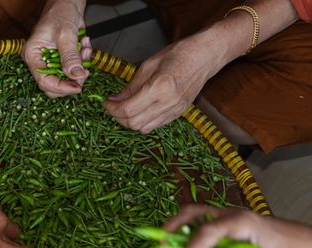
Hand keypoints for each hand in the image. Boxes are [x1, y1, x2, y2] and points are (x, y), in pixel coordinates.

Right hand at [24, 0, 91, 96]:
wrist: (67, 3)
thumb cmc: (60, 13)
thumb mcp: (65, 34)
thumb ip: (70, 56)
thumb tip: (76, 76)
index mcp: (33, 56)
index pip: (44, 81)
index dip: (61, 87)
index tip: (77, 87)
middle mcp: (40, 61)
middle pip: (54, 84)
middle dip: (72, 79)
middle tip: (85, 71)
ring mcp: (51, 62)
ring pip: (66, 78)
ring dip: (80, 67)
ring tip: (85, 50)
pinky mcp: (62, 60)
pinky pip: (73, 69)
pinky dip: (83, 61)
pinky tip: (84, 45)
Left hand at [105, 34, 221, 133]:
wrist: (206, 56)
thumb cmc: (179, 54)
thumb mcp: (149, 64)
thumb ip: (131, 86)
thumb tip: (115, 99)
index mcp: (159, 87)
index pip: (128, 109)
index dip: (112, 109)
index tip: (106, 102)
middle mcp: (168, 103)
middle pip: (134, 123)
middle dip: (118, 117)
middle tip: (113, 106)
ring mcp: (175, 110)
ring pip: (144, 128)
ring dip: (130, 121)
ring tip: (125, 108)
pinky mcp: (179, 113)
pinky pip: (155, 125)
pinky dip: (143, 121)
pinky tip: (140, 110)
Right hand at [164, 204, 311, 247]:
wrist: (310, 245)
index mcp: (244, 223)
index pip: (209, 230)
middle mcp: (232, 215)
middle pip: (192, 213)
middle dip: (172, 231)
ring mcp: (228, 218)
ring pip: (193, 216)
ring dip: (175, 232)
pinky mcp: (227, 226)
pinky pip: (200, 226)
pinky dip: (186, 238)